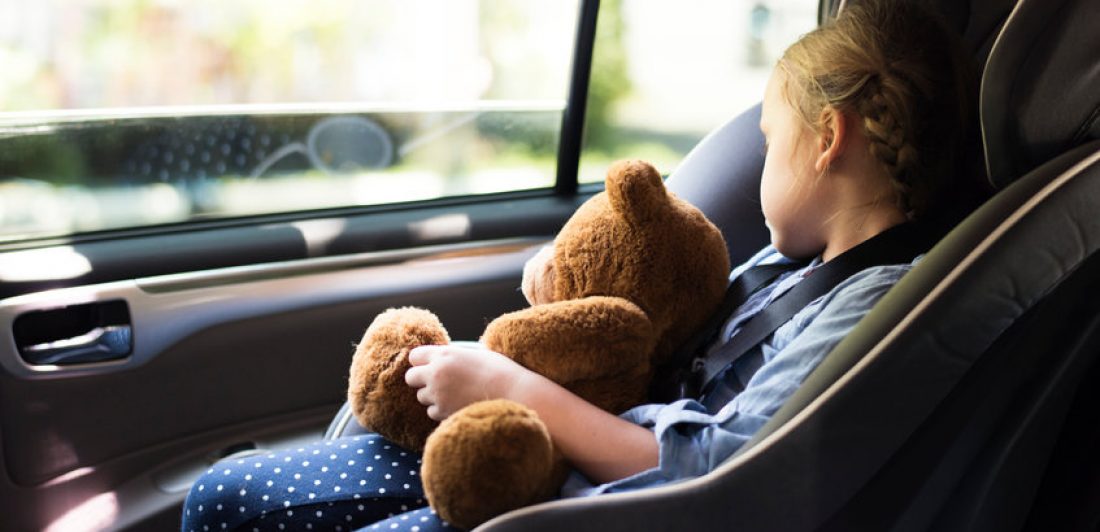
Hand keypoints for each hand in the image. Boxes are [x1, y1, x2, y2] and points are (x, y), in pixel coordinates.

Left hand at [405, 344, 528, 420]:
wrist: (515, 394)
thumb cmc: (501, 371)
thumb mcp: (477, 352)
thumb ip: (457, 355)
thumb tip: (448, 356)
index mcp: (444, 354)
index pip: (414, 356)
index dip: (422, 361)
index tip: (430, 365)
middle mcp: (436, 373)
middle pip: (411, 377)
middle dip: (421, 380)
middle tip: (438, 382)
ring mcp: (438, 394)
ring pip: (421, 397)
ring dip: (433, 397)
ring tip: (454, 395)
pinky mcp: (443, 413)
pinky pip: (432, 412)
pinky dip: (442, 411)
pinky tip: (459, 405)